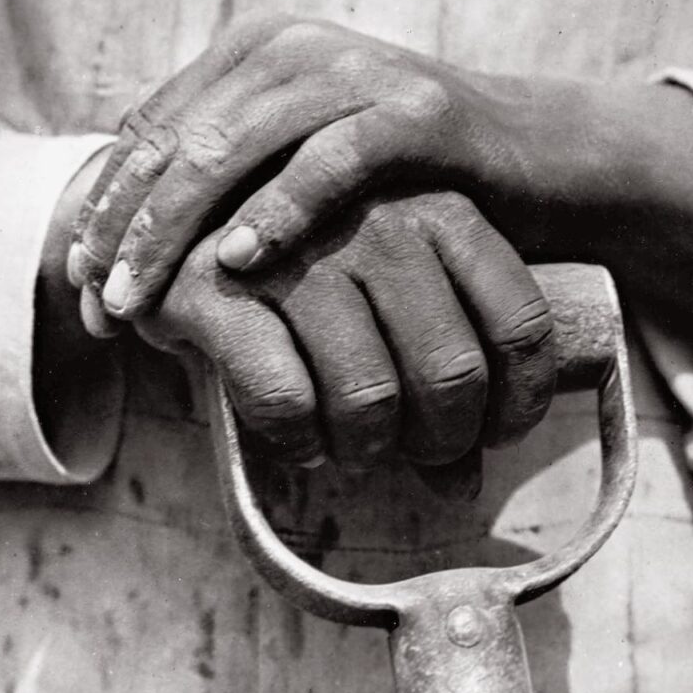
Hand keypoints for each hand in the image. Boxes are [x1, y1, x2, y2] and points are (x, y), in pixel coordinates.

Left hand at [70, 13, 692, 347]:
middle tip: (99, 307)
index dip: (108, 209)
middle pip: (178, 141)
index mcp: (254, 57)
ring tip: (140, 300)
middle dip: (126, 230)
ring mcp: (354, 74)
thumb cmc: (406, 189)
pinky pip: (332, 161)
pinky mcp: (415, 112)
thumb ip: (233, 187)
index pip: (152, 133)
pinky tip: (239, 261)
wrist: (534, 164)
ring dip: (177, 229)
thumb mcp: (305, 179)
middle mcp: (293, 51)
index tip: (83, 284)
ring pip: (235, 147)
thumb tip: (146, 245)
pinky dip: (281, 210)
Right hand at [133, 192, 555, 468]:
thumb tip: (464, 485)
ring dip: (364, 448)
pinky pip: (286, 401)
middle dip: (438, 442)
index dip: (517, 403)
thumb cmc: (308, 271)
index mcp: (440, 207)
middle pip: (451, 374)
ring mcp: (296, 247)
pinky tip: (296, 436)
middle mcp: (377, 216)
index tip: (491, 436)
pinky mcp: (217, 288)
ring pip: (369, 397)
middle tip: (409, 450)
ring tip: (348, 444)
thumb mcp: (389, 297)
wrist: (173, 224)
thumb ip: (437, 371)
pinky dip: (297, 440)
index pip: (519, 324)